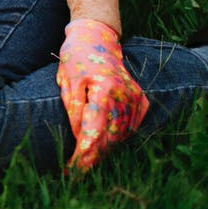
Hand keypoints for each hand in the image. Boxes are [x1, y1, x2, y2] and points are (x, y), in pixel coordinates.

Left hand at [56, 18, 149, 171]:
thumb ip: (73, 109)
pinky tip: (104, 144)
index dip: (83, 153)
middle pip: (109, 136)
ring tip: (87, 160)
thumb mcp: (66, 81)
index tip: (72, 168)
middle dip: (93, 156)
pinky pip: (131, 126)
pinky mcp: (141, 99)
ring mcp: (135, 97)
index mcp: (103, 89)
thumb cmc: (76, 59)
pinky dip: (118, 137)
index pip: (94, 130)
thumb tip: (77, 136)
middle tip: (75, 170)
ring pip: (121, 134)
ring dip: (105, 149)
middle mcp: (124, 95)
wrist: (98, 39)